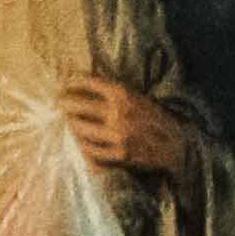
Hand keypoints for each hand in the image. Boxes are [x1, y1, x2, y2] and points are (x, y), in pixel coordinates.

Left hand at [61, 77, 183, 176]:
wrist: (175, 144)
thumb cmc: (154, 118)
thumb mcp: (137, 96)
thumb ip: (114, 93)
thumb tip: (85, 88)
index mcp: (124, 93)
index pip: (88, 83)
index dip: (73, 82)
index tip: (66, 83)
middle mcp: (118, 112)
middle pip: (79, 105)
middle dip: (65, 102)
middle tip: (59, 102)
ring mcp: (117, 134)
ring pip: (80, 128)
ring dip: (71, 123)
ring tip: (67, 120)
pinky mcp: (119, 154)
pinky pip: (90, 150)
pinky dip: (82, 144)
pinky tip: (79, 141)